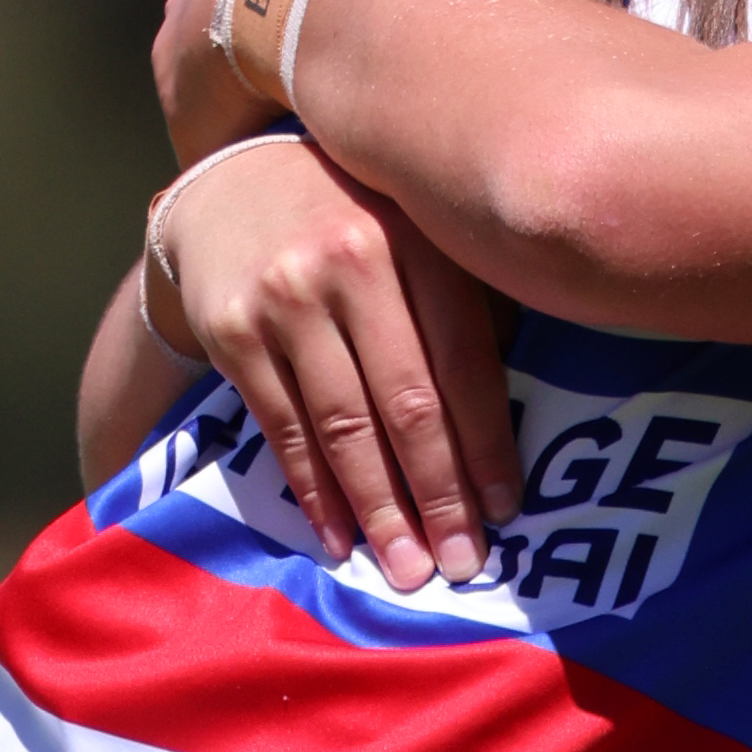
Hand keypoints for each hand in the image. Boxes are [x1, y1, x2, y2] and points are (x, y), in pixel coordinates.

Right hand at [146, 129, 512, 588]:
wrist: (232, 181)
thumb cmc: (358, 221)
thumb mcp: (422, 232)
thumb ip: (470, 302)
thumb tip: (520, 426)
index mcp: (420, 239)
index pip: (464, 362)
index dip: (487, 444)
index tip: (508, 510)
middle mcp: (352, 262)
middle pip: (407, 403)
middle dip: (439, 495)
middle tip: (463, 564)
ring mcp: (286, 297)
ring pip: (344, 426)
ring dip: (380, 509)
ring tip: (407, 570)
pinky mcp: (233, 331)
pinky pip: (284, 430)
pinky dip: (315, 493)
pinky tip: (341, 539)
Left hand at [152, 0, 378, 164]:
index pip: (224, 0)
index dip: (257, 19)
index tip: (290, 37)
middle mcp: (184, 21)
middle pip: (208, 59)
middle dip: (241, 76)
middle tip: (295, 94)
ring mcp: (186, 83)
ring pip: (215, 111)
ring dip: (246, 123)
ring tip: (297, 141)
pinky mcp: (203, 133)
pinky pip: (225, 155)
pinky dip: (252, 159)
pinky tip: (287, 172)